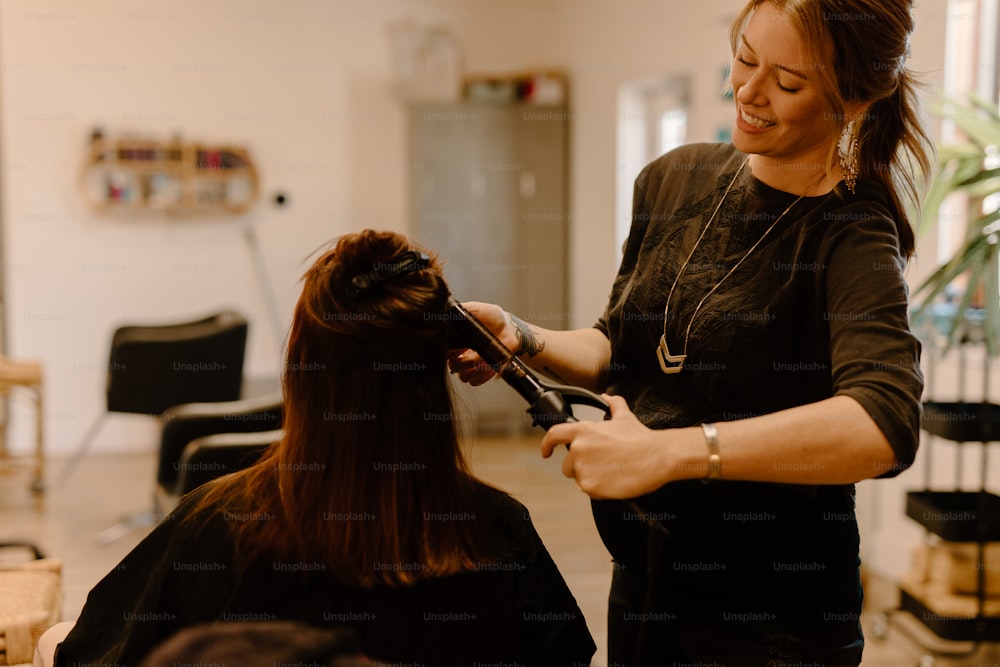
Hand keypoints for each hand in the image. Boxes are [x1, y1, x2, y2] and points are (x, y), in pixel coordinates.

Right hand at [446, 301, 516, 385]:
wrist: (509, 328)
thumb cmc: (492, 318)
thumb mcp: (475, 308)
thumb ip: (461, 310)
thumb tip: (447, 312)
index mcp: (456, 341)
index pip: (445, 352)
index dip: (451, 352)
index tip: (459, 347)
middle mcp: (462, 355)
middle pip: (453, 367)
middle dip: (461, 362)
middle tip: (471, 353)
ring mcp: (472, 365)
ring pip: (463, 376)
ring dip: (472, 370)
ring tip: (482, 359)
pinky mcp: (483, 372)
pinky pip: (476, 381)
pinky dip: (481, 376)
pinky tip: (489, 365)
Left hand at [540, 394, 670, 498]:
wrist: (657, 458)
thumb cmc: (642, 440)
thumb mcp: (625, 418)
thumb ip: (613, 405)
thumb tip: (608, 398)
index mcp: (584, 431)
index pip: (554, 435)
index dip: (547, 444)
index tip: (546, 451)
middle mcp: (579, 448)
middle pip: (567, 464)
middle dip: (581, 467)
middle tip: (602, 465)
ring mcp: (583, 468)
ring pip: (579, 479)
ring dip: (592, 478)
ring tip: (612, 472)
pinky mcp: (590, 485)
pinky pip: (589, 491)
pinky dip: (600, 490)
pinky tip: (614, 481)